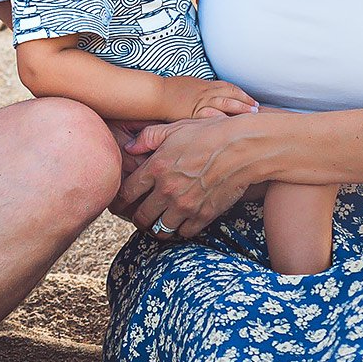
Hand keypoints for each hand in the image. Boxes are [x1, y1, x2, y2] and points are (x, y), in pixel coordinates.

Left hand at [114, 112, 274, 239]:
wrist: (243, 148)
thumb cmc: (210, 134)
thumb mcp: (175, 128)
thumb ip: (147, 137)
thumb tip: (129, 147)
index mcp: (156, 168)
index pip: (126, 193)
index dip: (119, 201)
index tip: (120, 204)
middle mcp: (167, 190)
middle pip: (141, 217)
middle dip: (138, 217)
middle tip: (141, 215)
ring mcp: (186, 205)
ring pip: (161, 229)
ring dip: (158, 226)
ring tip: (161, 220)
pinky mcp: (204, 215)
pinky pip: (184, 233)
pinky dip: (181, 229)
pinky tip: (182, 220)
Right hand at [166, 78, 259, 120]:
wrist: (155, 94)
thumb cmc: (168, 90)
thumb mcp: (188, 84)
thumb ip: (200, 88)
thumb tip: (207, 93)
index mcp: (204, 85)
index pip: (228, 87)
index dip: (241, 93)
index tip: (250, 99)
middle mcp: (206, 92)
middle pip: (231, 94)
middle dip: (245, 101)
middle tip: (256, 108)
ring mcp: (201, 103)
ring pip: (226, 103)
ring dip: (241, 108)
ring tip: (252, 115)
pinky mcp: (195, 114)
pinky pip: (213, 115)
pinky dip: (224, 118)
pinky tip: (233, 124)